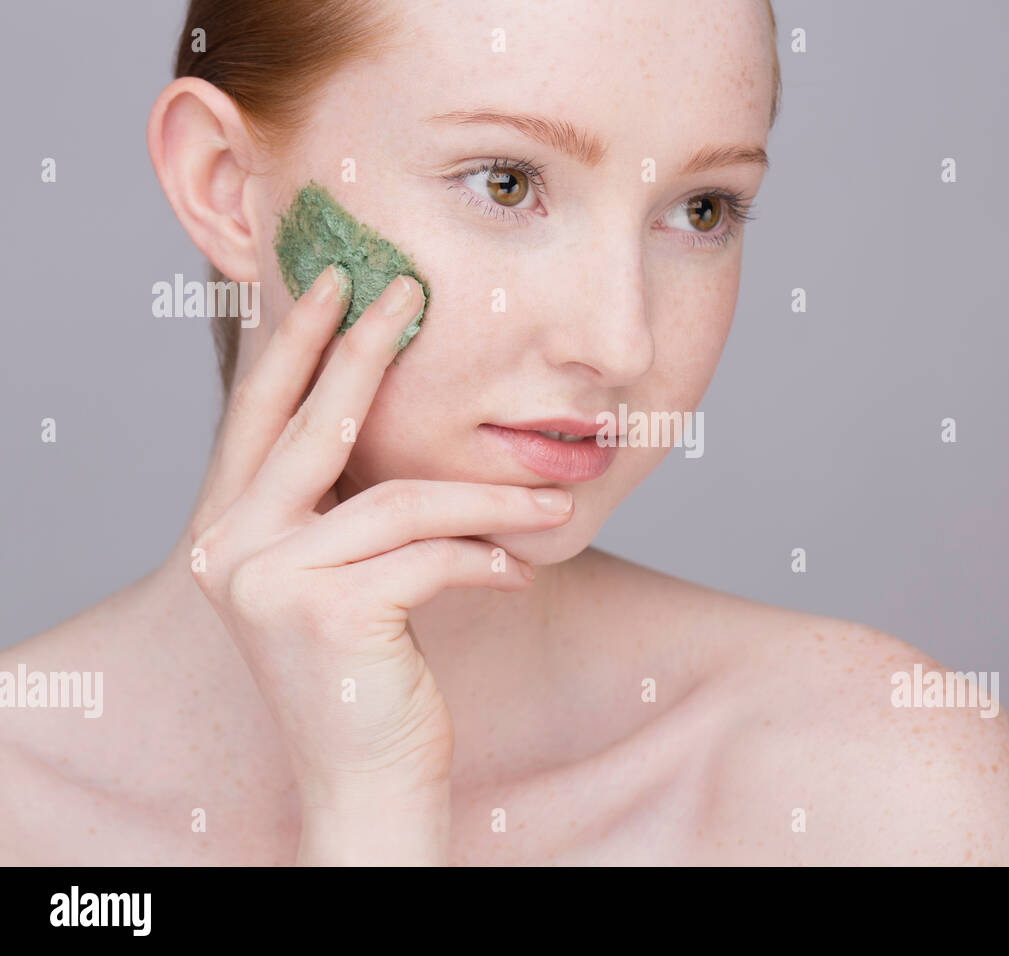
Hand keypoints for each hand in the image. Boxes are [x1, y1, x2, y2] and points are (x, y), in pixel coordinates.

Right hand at [186, 266, 573, 863]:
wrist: (366, 777)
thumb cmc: (365, 671)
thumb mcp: (342, 577)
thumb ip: (345, 507)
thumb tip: (399, 418)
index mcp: (228, 531)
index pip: (260, 417)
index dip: (297, 346)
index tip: (336, 284)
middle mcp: (230, 549)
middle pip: (316, 427)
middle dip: (368, 352)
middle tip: (410, 293)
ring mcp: (271, 581)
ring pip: (403, 500)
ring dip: (491, 499)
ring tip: (553, 502)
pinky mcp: (328, 613)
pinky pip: (433, 554)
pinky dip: (486, 557)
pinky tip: (518, 571)